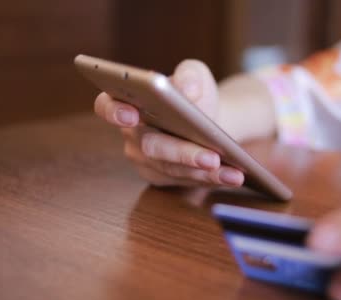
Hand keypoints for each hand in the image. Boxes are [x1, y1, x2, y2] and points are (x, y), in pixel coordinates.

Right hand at [94, 59, 243, 187]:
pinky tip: (232, 176)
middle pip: (150, 146)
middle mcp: (131, 134)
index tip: (132, 115)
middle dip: (182, 153)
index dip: (114, 111)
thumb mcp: (195, 76)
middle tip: (211, 158)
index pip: (107, 106)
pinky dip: (211, 179)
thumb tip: (186, 90)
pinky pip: (184, 181)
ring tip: (233, 172)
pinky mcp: (161, 177)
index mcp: (128, 102)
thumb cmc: (194, 94)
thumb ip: (189, 75)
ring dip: (204, 172)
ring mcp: (144, 160)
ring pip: (171, 169)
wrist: (207, 119)